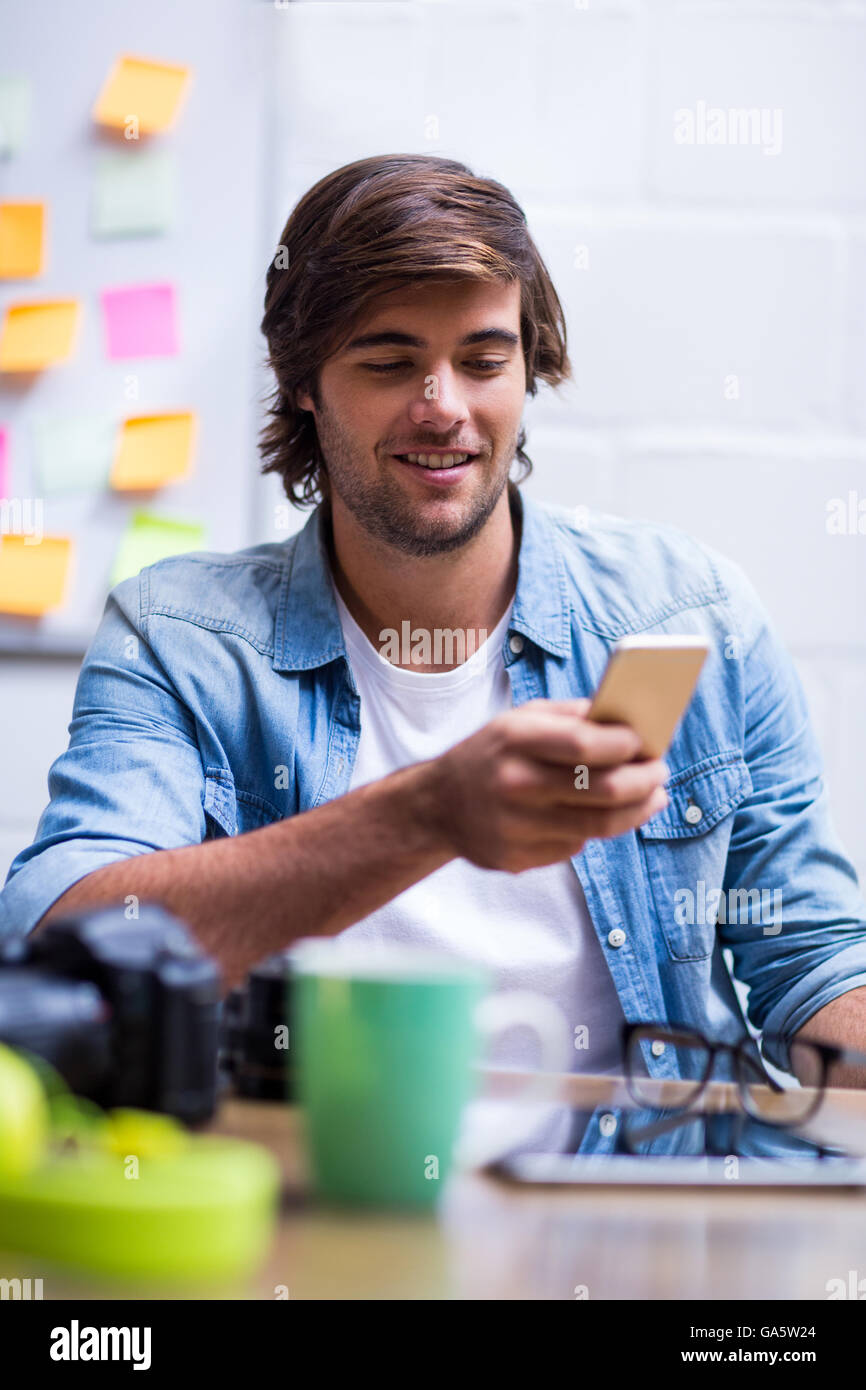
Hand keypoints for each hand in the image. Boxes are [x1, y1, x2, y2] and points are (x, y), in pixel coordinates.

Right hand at [427, 697, 668, 872]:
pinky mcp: (517, 858)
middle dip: (644, 780)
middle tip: (661, 773)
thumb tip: (628, 720)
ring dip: (637, 811)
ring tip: (653, 798)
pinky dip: (596, 829)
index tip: (648, 742)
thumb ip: (570, 716)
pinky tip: (601, 814)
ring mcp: (514, 826)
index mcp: (513, 739)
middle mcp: (512, 784)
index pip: (586, 744)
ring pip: (598, 825)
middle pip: (601, 789)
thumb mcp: (518, 720)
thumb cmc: (490, 754)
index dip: (627, 745)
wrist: (436, 805)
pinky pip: (575, 845)